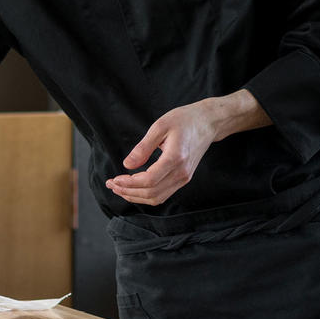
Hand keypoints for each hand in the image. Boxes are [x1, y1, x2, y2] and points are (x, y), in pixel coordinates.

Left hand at [105, 90, 270, 205]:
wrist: (208, 123)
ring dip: (136, 196)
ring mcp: (184, 178)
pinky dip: (146, 195)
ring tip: (119, 189)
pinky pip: (163, 194)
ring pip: (157, 197)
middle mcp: (182, 173)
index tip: (114, 179)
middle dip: (128, 192)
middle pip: (151, 193)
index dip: (129, 183)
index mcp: (175, 159)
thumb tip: (127, 164)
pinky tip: (134, 189)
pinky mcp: (184, 178)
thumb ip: (143, 147)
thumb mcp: (160, 126)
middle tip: (111, 185)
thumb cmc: (184, 120)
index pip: (149, 181)